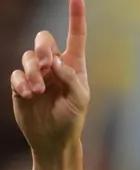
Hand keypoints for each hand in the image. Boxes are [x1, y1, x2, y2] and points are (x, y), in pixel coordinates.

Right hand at [11, 0, 89, 156]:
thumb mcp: (79, 100)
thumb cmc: (72, 118)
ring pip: (27, 57)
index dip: (76, 16)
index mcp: (74, 65)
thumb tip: (56, 61)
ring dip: (32, 72)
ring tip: (38, 90)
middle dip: (42, 46)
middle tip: (46, 62)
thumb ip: (71, 78)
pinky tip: (28, 95)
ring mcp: (36, 74)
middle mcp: (54, 65)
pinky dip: (21, 82)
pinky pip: (15, 74)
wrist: (53, 138)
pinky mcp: (20, 84)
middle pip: (44, 39)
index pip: (76, 36)